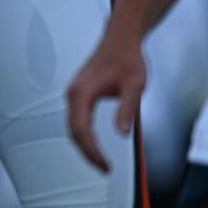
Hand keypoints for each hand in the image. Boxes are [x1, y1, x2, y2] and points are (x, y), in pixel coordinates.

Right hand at [66, 29, 145, 172]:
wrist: (121, 39)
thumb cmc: (127, 58)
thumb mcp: (134, 86)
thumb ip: (127, 110)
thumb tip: (122, 133)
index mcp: (82, 93)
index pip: (82, 131)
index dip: (93, 152)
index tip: (105, 165)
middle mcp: (74, 94)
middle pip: (74, 132)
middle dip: (87, 153)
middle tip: (104, 168)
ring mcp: (75, 94)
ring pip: (73, 127)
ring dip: (85, 145)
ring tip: (100, 160)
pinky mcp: (80, 94)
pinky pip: (77, 120)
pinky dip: (84, 135)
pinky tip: (95, 143)